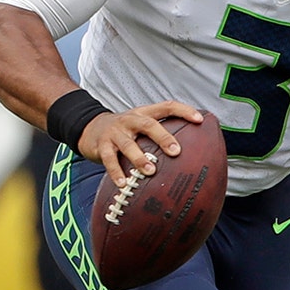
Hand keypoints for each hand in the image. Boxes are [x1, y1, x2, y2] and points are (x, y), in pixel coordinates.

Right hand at [78, 101, 203, 187]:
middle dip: (163, 138)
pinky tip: (123, 183)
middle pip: (148, 124)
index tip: (199, 120)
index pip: (167, 106)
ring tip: (150, 171)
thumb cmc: (125, 130)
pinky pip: (109, 159)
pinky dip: (116, 172)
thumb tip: (189, 149)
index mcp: (144, 113)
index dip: (183, 111)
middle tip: (176, 152)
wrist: (90, 128)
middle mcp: (130, 120)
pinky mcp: (102, 145)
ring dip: (139, 158)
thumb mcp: (141, 125)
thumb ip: (159, 133)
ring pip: (128, 144)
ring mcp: (115, 132)